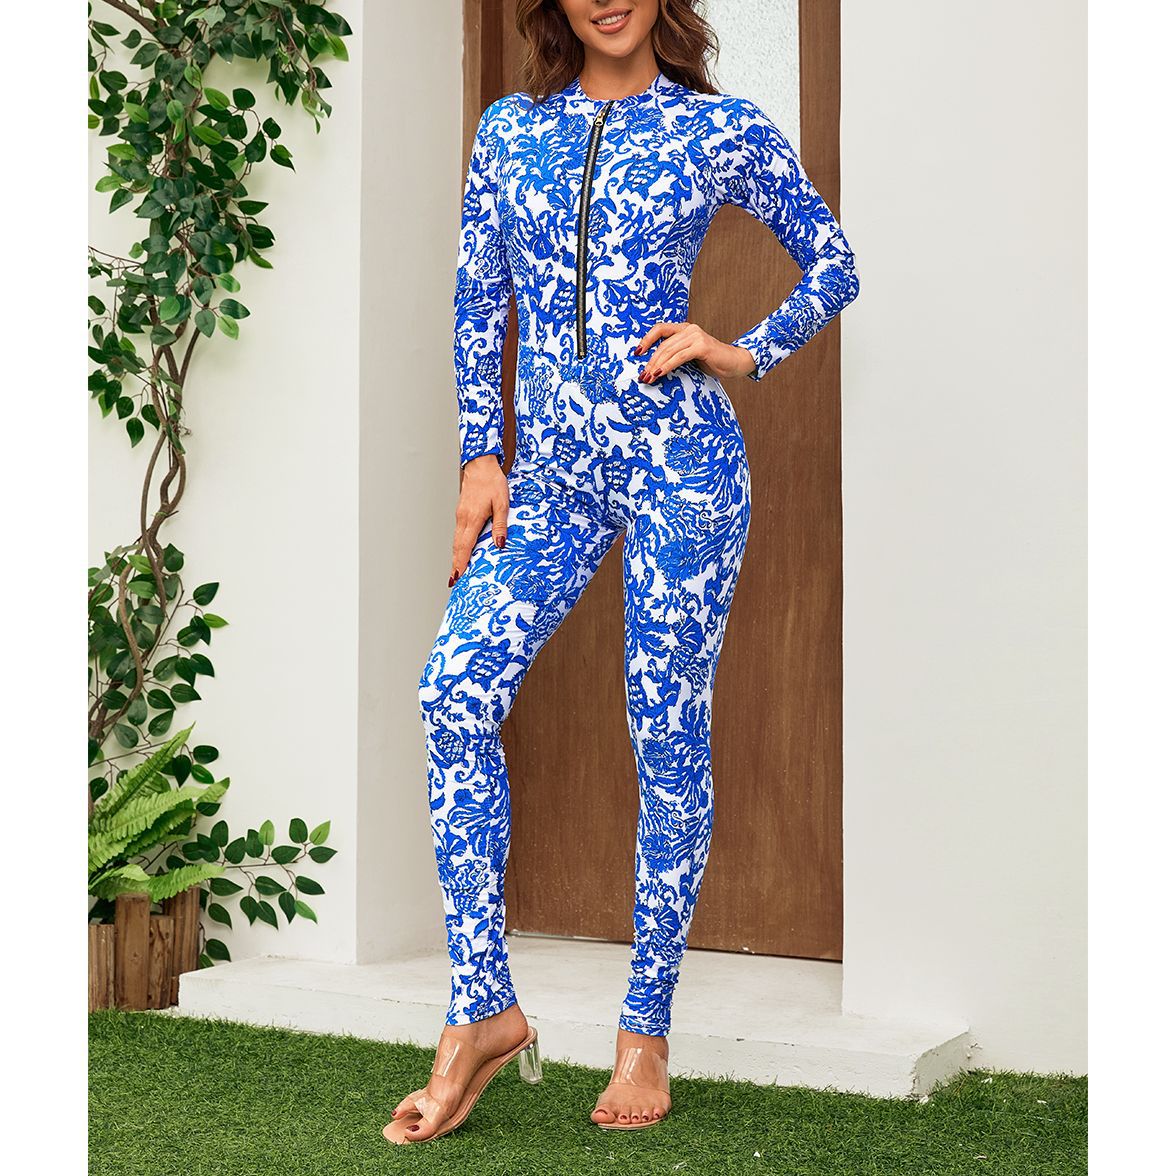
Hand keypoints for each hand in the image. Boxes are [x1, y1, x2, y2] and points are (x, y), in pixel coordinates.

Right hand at [451, 455, 507, 585]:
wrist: (481, 465)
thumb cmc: (493, 482)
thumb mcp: (502, 503)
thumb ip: (500, 525)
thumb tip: (499, 545)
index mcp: (473, 518)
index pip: (465, 546)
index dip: (461, 563)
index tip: (457, 577)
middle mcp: (463, 519)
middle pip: (457, 547)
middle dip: (455, 564)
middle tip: (453, 581)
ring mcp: (460, 515)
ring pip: (456, 540)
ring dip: (455, 556)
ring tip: (456, 571)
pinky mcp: (461, 512)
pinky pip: (458, 533)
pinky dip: (458, 545)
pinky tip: (461, 551)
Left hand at [635, 321, 756, 380]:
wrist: (735, 363)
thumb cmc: (712, 362)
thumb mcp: (690, 357)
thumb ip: (675, 356)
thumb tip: (654, 368)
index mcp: (684, 329)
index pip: (660, 329)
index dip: (647, 339)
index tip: (636, 353)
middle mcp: (689, 329)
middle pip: (663, 344)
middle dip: (650, 362)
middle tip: (643, 376)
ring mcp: (696, 336)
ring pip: (669, 350)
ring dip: (656, 366)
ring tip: (649, 379)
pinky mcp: (702, 346)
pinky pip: (680, 356)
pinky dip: (668, 365)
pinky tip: (660, 374)